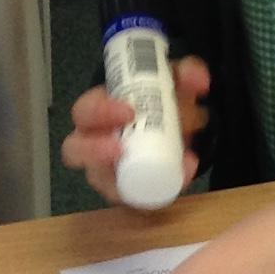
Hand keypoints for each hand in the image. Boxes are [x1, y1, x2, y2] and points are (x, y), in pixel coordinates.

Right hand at [60, 57, 209, 205]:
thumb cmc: (159, 101)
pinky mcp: (127, 193)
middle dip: (95, 151)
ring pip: (103, 183)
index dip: (99, 112)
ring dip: (125, 182)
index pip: (84, 112)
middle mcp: (92, 144)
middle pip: (75, 151)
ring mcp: (106, 172)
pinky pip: (136, 199)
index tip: (129, 111)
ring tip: (160, 169)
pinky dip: (160, 193)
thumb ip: (188, 74)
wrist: (174, 128)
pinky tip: (184, 176)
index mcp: (97, 112)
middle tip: (121, 148)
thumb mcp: (174, 82)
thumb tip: (199, 80)